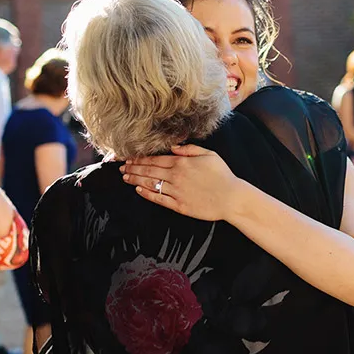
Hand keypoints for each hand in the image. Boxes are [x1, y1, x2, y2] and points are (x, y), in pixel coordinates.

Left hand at [121, 144, 247, 221]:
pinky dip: (147, 194)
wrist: (231, 198)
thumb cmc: (223, 175)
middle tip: (121, 167)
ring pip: (151, 184)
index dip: (140, 159)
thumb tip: (172, 147)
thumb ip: (189, 149)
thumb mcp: (209, 155)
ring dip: (136, 180)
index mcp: (182, 162)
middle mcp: (176, 176)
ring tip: (125, 178)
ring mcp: (176, 191)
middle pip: (149, 171)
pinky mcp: (179, 205)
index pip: (155, 159)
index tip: (129, 158)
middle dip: (133, 168)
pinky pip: (159, 199)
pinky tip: (138, 191)